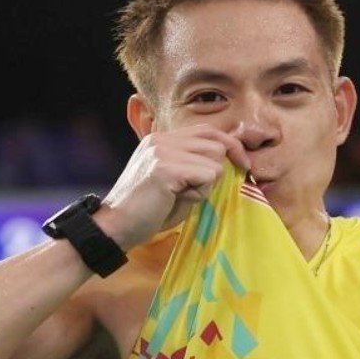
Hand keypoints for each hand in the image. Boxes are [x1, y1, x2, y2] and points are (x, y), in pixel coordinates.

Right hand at [97, 125, 249, 248]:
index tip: (244, 165)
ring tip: (181, 196)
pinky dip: (199, 193)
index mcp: (162, 139)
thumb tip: (233, 159)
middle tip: (199, 191)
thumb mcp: (176, 182)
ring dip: (206, 185)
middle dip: (219, 170)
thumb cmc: (147, 212)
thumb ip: (197, 167)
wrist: (115, 227)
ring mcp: (163, 151)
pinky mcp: (165, 168)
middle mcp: (162, 139)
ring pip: (215, 161)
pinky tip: (176, 200)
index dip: (231, 146)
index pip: (208, 131)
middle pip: (217, 143)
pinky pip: (207, 176)